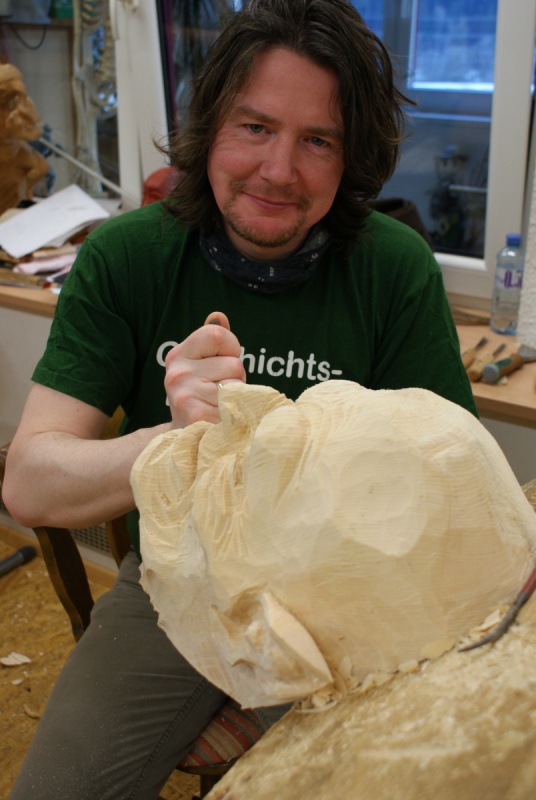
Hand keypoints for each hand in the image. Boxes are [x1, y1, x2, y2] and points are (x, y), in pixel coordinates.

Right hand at [164, 311, 244, 428]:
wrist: (186, 442)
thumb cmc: (204, 399)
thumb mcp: (206, 366)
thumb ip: (214, 341)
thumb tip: (219, 316)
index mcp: (178, 356)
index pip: (217, 334)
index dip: (231, 349)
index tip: (223, 365)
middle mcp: (177, 373)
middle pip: (234, 364)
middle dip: (236, 380)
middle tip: (220, 395)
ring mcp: (184, 395)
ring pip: (238, 387)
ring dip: (237, 400)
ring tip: (220, 409)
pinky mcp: (196, 417)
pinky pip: (236, 408)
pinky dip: (236, 417)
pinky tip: (220, 422)